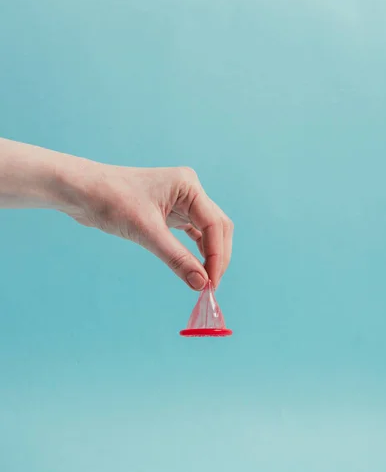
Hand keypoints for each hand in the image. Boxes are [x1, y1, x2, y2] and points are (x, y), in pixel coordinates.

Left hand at [61, 162, 232, 289]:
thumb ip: (176, 258)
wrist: (81, 191)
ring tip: (205, 281)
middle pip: (217, 227)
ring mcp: (179, 202)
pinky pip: (191, 234)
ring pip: (207, 232)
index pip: (215, 224)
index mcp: (188, 185)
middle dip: (217, 257)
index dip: (217, 256)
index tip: (211, 283)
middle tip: (211, 286)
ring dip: (208, 256)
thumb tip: (201, 284)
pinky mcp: (168, 213)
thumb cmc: (111, 200)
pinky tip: (195, 268)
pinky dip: (195, 252)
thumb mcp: (146, 232)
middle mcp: (188, 191)